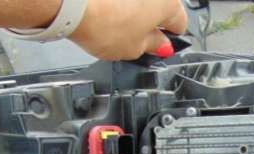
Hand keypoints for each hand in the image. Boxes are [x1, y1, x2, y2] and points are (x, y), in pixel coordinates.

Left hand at [69, 0, 186, 60]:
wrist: (73, 2)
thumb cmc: (103, 22)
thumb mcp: (133, 49)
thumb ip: (152, 46)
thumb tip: (161, 44)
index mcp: (169, 4)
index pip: (180, 24)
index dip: (169, 38)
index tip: (157, 45)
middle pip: (161, 6)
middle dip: (150, 21)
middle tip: (132, 37)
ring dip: (134, 7)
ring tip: (114, 22)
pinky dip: (117, 0)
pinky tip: (105, 8)